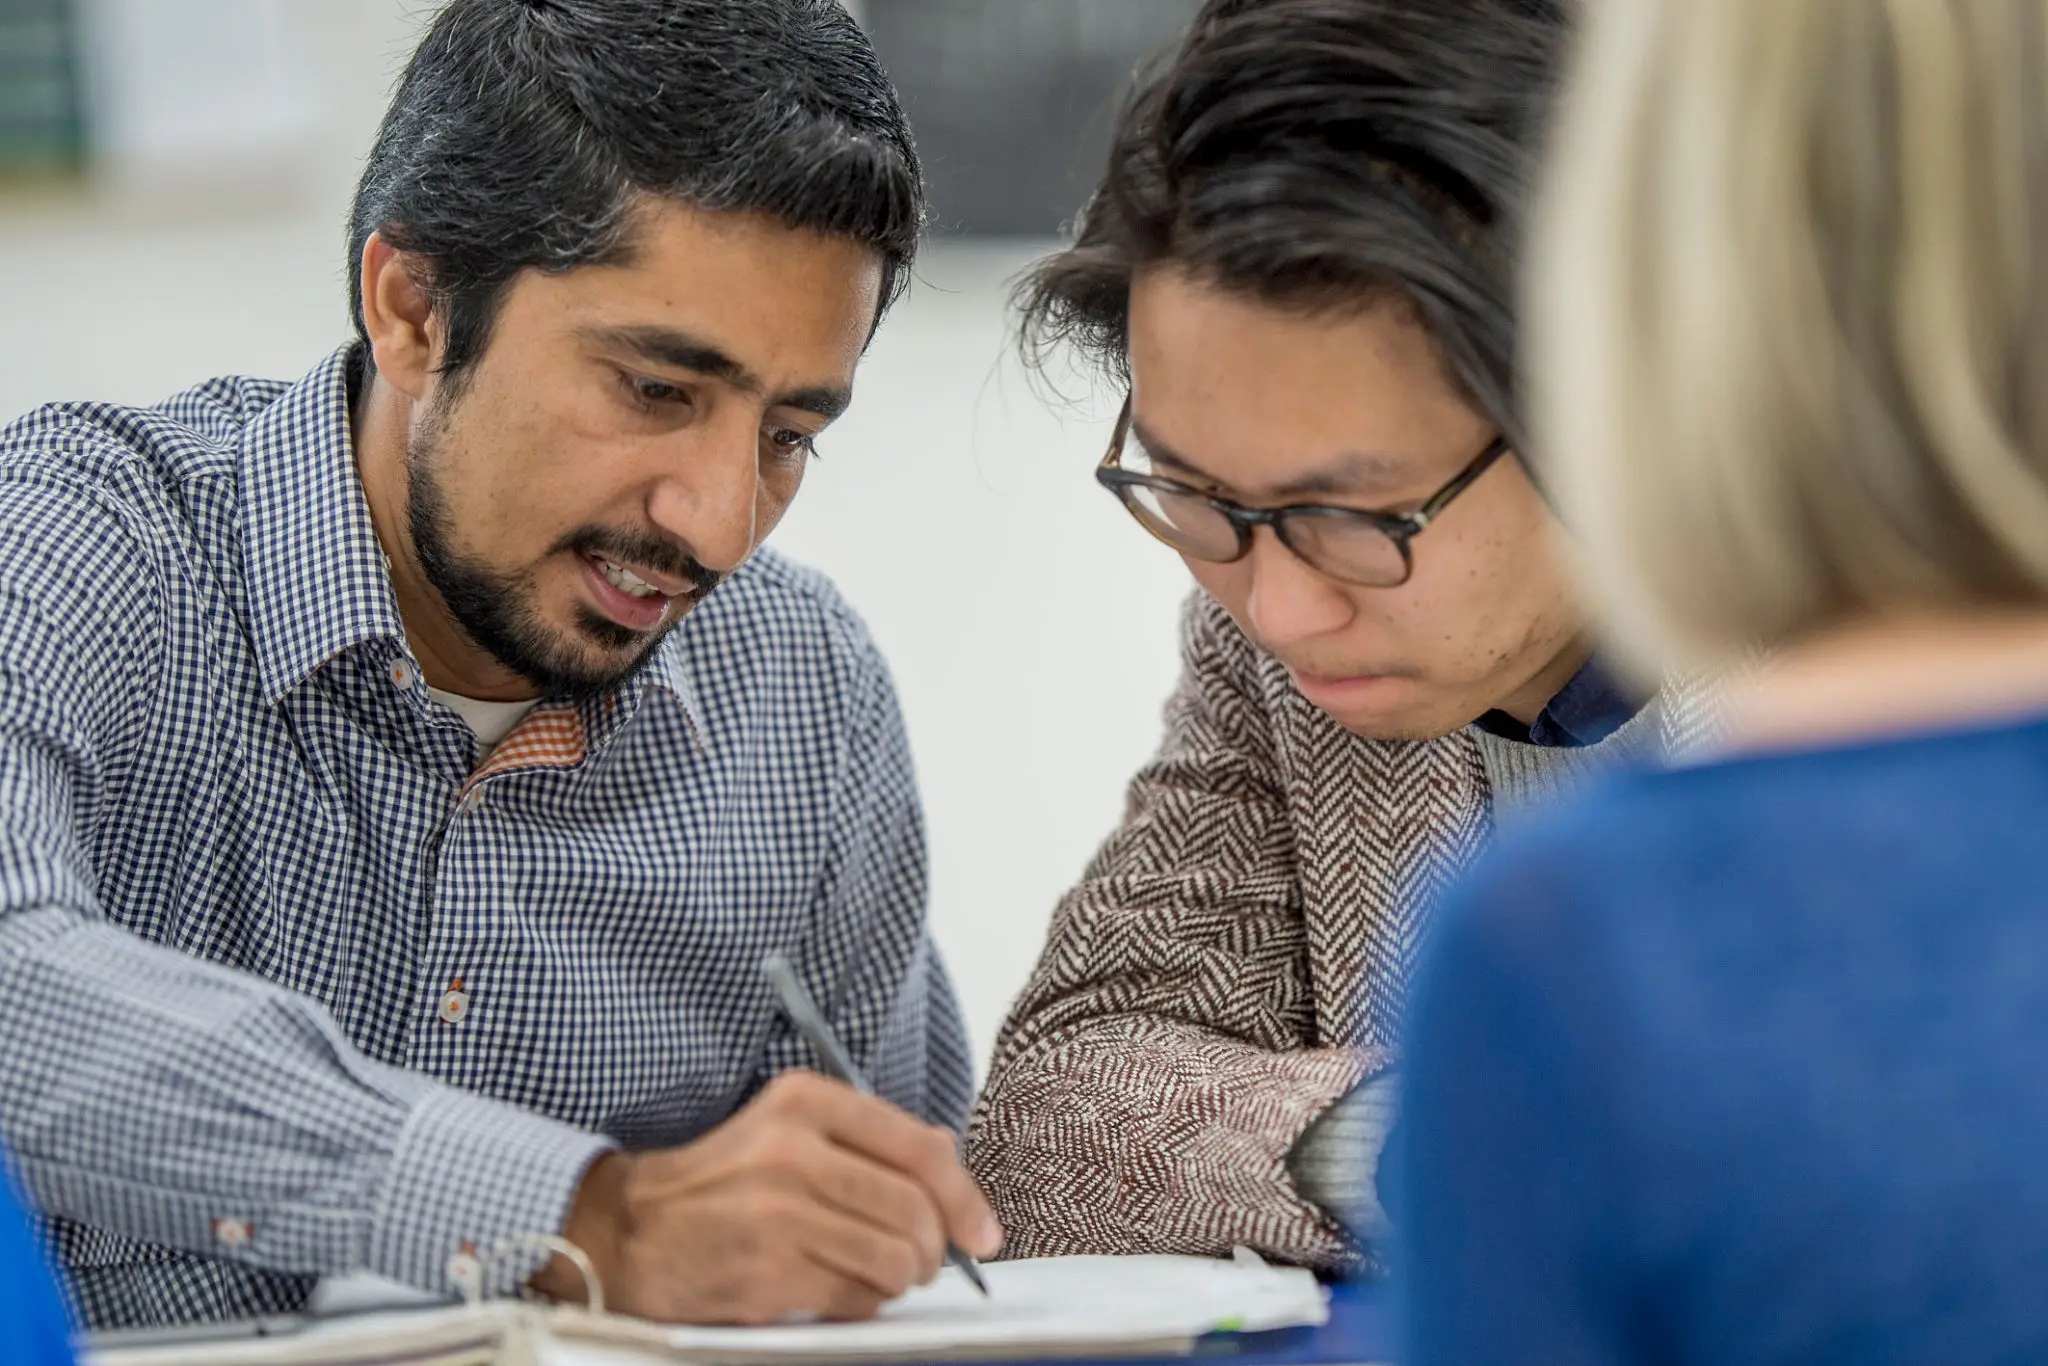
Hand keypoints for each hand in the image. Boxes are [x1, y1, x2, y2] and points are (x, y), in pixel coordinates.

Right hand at [534, 1071, 1002, 1323]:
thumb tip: (952, 1171)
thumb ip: (868, 1140)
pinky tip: (846, 1290)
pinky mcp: (766, 1273)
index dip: (965, 1196)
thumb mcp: (789, 1129)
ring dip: (905, 1278)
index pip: (919, 1147)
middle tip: (928, 1262)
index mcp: (805, 1102)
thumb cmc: (724, 1180)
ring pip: (892, 1257)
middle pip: (913, 1209)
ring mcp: (777, 1215)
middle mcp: (792, 1151)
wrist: (632, 1227)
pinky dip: (866, 1302)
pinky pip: (855, 1297)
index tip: (983, 1231)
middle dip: (935, 1247)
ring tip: (890, 1276)